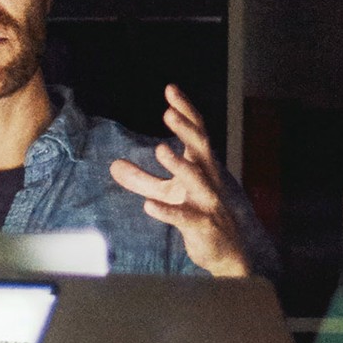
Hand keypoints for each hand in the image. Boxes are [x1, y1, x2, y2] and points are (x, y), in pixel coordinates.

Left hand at [109, 84, 249, 276]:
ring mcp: (209, 202)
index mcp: (204, 165)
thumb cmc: (199, 214)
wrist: (229, 253)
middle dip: (187, 129)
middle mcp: (210, 178)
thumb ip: (141, 179)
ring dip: (180, 165)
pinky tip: (148, 206)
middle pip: (202, 148)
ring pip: (198, 180)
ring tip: (161, 149)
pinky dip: (167, 211)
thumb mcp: (168, 193)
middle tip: (169, 112)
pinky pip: (184, 217)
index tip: (170, 89)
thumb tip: (113, 165)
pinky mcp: (203, 227)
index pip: (198, 131)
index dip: (186, 110)